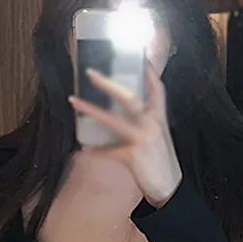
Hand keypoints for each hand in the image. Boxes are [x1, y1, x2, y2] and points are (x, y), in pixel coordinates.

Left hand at [69, 62, 181, 207]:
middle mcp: (152, 123)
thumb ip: (145, 121)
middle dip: (108, 83)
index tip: (136, 53)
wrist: (169, 187)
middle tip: (89, 72)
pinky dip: (96, 150)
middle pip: (129, 97)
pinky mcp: (133, 155)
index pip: (155, 87)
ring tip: (73, 101)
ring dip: (91, 110)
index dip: (147, 69)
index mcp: (159, 117)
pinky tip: (85, 149)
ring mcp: (142, 138)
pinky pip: (108, 151)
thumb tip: (127, 110)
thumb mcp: (158, 136)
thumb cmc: (160, 162)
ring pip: (112, 120)